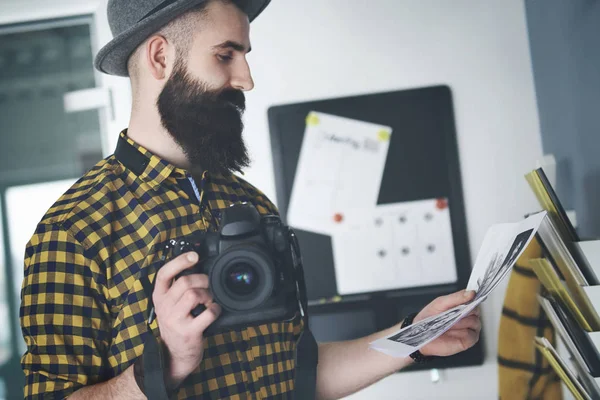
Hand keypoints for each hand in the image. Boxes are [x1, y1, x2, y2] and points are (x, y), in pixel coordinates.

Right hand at [152, 251, 221, 387]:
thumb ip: (177, 288)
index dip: (179, 261)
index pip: (164, 273)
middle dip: (202, 280)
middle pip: (184, 282)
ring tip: (208, 300)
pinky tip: (214, 311)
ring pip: (194, 294)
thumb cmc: (177, 324)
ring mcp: (175, 320)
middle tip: (208, 286)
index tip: (194, 255)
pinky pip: (207, 313)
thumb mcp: (170, 305)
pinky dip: (215, 309)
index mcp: (159, 297)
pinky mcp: (188, 332)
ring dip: (208, 294)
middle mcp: (164, 307)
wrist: (174, 355)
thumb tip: (194, 265)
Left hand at [415, 290, 480, 356]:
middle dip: (464, 311)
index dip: (472, 298)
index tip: (469, 296)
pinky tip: (451, 331)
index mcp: (462, 305)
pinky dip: (461, 332)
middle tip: (451, 313)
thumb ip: (456, 297)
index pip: (474, 298)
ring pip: (474, 321)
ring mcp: (470, 328)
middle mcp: (469, 316)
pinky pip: (472, 334)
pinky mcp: (469, 340)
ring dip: (460, 322)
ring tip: (448, 323)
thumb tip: (471, 293)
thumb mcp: (441, 303)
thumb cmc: (430, 318)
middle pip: (476, 310)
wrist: (422, 334)